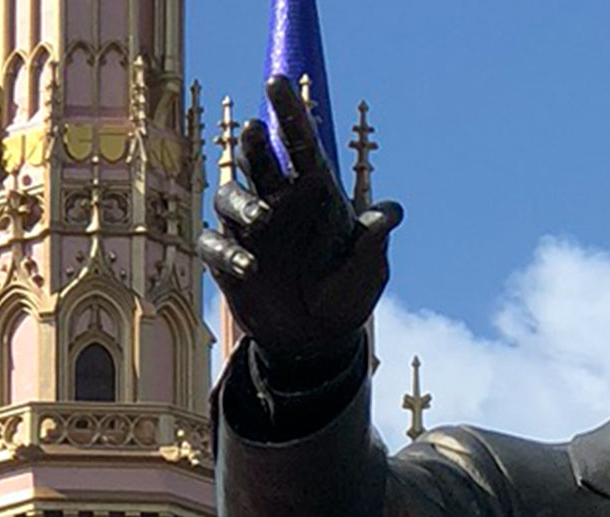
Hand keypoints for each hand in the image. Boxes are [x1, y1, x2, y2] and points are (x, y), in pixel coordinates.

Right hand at [198, 77, 404, 378]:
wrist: (317, 341)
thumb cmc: (347, 295)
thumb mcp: (368, 269)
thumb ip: (374, 241)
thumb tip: (393, 211)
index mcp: (312, 191)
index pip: (298, 143)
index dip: (288, 112)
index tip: (275, 83)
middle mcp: (276, 200)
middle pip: (256, 160)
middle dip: (253, 143)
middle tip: (255, 128)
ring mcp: (248, 229)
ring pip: (229, 197)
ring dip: (242, 202)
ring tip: (263, 219)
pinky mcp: (227, 260)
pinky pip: (216, 245)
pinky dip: (228, 252)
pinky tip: (250, 268)